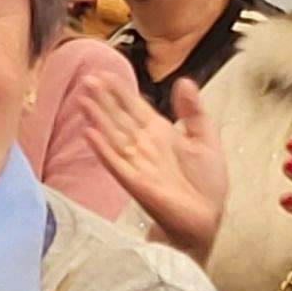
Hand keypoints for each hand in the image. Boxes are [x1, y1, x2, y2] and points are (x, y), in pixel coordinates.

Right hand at [81, 77, 224, 257]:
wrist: (207, 217)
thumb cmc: (206, 183)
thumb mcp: (206, 138)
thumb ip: (194, 111)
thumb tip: (184, 81)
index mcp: (159, 132)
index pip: (134, 107)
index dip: (120, 90)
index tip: (105, 73)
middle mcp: (144, 145)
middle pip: (118, 118)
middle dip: (103, 99)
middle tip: (88, 79)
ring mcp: (137, 163)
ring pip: (112, 136)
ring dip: (97, 119)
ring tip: (83, 100)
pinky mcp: (136, 182)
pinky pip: (115, 163)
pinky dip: (102, 149)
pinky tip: (89, 134)